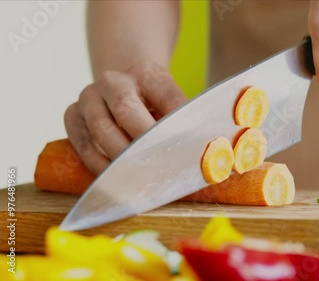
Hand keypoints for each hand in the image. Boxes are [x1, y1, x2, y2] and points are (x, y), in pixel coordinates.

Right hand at [64, 61, 186, 174]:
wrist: (119, 90)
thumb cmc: (152, 104)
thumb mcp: (169, 103)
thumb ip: (184, 122)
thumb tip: (210, 152)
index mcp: (146, 72)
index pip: (167, 97)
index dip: (177, 125)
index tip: (189, 149)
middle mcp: (114, 80)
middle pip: (126, 109)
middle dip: (145, 142)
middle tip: (160, 167)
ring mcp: (89, 97)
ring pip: (102, 130)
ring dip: (121, 158)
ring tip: (140, 178)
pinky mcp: (72, 115)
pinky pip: (84, 145)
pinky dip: (100, 165)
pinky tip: (116, 179)